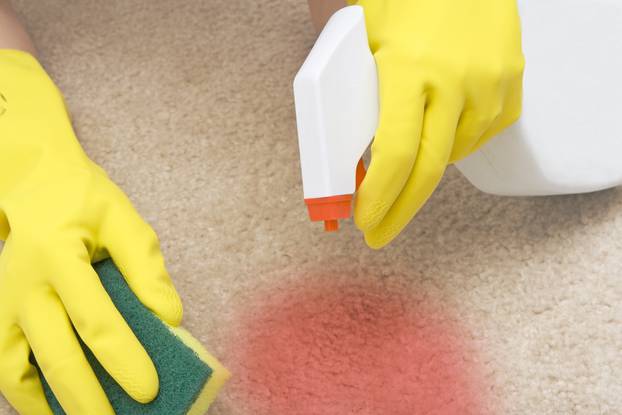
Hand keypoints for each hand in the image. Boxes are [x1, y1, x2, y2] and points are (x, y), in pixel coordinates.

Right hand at [0, 50, 182, 413]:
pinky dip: (27, 394)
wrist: (32, 186)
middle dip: (89, 396)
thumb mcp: (124, 220)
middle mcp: (25, 284)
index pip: (95, 318)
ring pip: (20, 368)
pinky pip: (5, 365)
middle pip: (55, 353)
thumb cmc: (84, 202)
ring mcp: (4, 303)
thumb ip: (147, 268)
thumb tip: (169, 318)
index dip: (123, 358)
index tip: (150, 389)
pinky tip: (53, 410)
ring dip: (53, 403)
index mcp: (59, 255)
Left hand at [351, 0, 523, 247]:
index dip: (379, 197)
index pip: (395, 154)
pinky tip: (441, 128)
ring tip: (407, 156)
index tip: (363, 220)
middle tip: (379, 231)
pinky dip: (456, 141)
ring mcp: (492, 83)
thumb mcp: (365, 42)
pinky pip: (483, 133)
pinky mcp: (513, 83)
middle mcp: (456, 81)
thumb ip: (358, 95)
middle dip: (400, 210)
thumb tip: (346, 155)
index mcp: (409, 68)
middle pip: (430, 171)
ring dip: (426, 167)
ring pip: (456, 154)